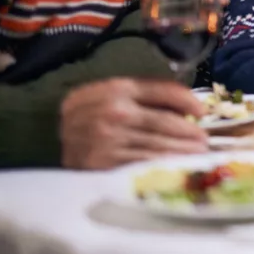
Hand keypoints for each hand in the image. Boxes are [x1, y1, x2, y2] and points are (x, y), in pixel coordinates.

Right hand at [60, 78, 207, 168]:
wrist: (48, 134)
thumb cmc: (89, 111)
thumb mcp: (111, 91)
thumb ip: (144, 92)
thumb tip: (186, 105)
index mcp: (118, 88)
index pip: (164, 91)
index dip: (188, 101)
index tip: (202, 112)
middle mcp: (115, 112)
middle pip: (165, 122)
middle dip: (190, 132)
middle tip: (205, 139)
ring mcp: (109, 139)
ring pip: (158, 145)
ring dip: (183, 151)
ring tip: (198, 153)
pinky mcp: (104, 163)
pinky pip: (142, 163)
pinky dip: (163, 164)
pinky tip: (177, 166)